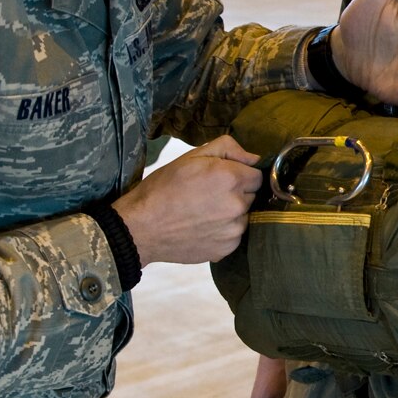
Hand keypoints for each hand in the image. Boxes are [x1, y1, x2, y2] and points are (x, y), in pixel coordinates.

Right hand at [112, 134, 264, 265]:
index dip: (240, 175)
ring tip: (203, 213)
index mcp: (230, 178)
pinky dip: (223, 232)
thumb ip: (228, 149)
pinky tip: (202, 228)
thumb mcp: (191, 157)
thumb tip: (254, 157)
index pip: (257, 175)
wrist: (140, 227)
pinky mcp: (227, 248)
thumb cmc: (162, 188)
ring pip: (244, 216)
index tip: (222, 179)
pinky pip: (234, 235)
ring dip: (231, 214)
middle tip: (208, 195)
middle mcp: (237, 205)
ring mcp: (233, 230)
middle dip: (236, 193)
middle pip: (251, 196)